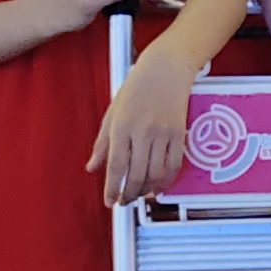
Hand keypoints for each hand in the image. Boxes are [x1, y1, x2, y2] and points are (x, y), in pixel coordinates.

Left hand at [93, 41, 200, 202]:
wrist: (165, 68)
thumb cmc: (136, 86)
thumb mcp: (112, 113)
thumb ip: (102, 143)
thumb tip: (92, 166)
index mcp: (121, 126)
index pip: (116, 166)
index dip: (112, 188)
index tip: (110, 201)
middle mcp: (142, 131)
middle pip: (137, 174)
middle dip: (130, 194)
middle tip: (125, 201)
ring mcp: (162, 133)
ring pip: (156, 174)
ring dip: (148, 190)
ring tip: (141, 195)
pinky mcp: (179, 133)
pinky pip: (174, 165)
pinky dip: (167, 181)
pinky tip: (159, 186)